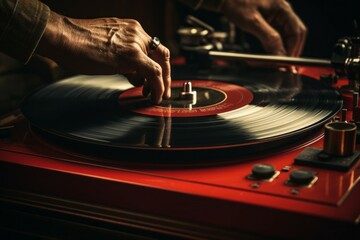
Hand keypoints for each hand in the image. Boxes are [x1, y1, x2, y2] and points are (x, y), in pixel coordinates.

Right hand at [37, 12, 170, 103]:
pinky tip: (154, 97)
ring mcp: (135, 43)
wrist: (63, 37)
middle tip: (163, 90)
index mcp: (131, 29)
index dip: (157, 65)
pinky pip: (154, 74)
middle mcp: (137, 33)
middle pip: (162, 55)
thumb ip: (121, 54)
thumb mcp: (106, 44)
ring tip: (152, 95)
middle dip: (165, 75)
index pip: (152, 48)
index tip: (154, 79)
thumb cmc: (76, 43)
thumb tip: (130, 71)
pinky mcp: (132, 56)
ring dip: (160, 84)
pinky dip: (158, 88)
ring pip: (160, 65)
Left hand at [220, 0, 306, 56]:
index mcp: (282, 8)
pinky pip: (278, 34)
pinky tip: (271, 53)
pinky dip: (276, 44)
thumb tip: (280, 54)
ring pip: (286, 35)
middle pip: (295, 34)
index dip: (294, 49)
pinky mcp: (269, 19)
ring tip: (277, 61)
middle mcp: (282, 11)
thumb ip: (269, 37)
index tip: (288, 62)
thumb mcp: (252, 22)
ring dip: (283, 48)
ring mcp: (277, 15)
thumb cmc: (237, 3)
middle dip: (291, 50)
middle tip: (285, 65)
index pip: (297, 32)